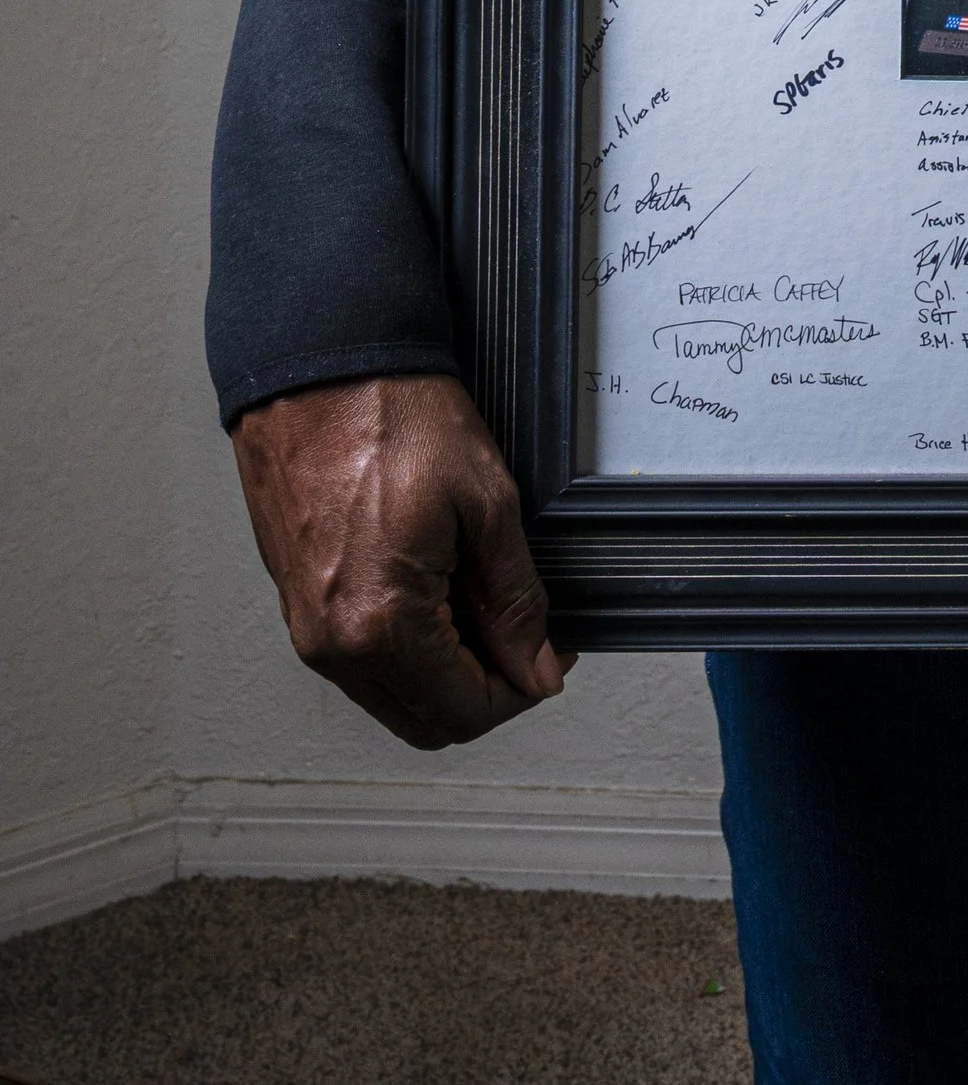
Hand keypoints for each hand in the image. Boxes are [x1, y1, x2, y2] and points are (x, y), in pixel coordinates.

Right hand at [231, 371, 573, 750]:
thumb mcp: (486, 501)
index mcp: (380, 626)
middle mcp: (332, 645)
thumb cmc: (393, 415)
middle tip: (526, 634)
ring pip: (392, 696)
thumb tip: (537, 667)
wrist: (318, 364)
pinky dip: (407, 650)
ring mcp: (306, 627)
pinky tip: (439, 592)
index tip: (553, 654)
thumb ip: (515, 599)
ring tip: (484, 604)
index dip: (523, 690)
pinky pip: (360, 661)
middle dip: (486, 691)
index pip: (465, 712)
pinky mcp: (296, 603)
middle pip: (426, 721)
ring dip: (446, 672)